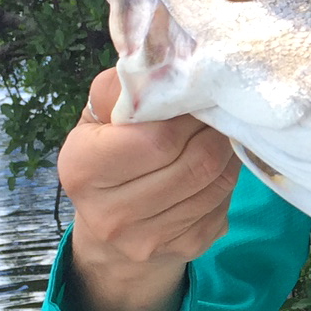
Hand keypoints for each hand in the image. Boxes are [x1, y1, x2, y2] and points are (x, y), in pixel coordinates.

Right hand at [56, 69, 240, 310]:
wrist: (110, 230)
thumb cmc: (108, 155)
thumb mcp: (101, 116)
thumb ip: (125, 87)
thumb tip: (166, 59)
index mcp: (83, 169)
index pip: (156, 138)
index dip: (186, 114)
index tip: (194, 98)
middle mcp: (111, 214)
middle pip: (194, 162)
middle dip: (213, 131)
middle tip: (217, 112)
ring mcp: (148, 240)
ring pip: (215, 183)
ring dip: (226, 153)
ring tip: (218, 135)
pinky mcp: (185, 250)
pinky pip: (224, 205)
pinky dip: (227, 180)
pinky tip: (215, 168)